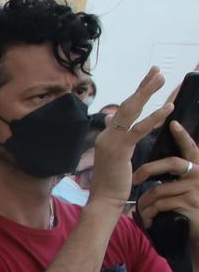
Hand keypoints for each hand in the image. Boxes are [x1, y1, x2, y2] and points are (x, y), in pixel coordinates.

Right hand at [90, 68, 174, 205]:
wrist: (104, 201)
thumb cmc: (113, 183)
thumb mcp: (116, 157)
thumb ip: (118, 138)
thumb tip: (113, 121)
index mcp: (107, 136)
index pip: (124, 110)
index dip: (138, 93)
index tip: (149, 78)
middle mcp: (107, 134)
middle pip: (127, 105)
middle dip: (143, 86)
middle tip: (157, 70)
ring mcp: (111, 140)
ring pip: (131, 111)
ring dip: (147, 92)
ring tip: (162, 78)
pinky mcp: (120, 149)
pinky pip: (139, 129)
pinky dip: (154, 117)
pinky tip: (168, 107)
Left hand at [136, 121, 198, 234]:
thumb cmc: (188, 209)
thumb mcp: (185, 189)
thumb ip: (174, 176)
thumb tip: (153, 167)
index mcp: (198, 168)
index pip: (190, 148)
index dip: (182, 136)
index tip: (173, 123)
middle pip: (170, 164)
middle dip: (148, 170)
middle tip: (134, 178)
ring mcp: (195, 189)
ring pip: (159, 189)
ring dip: (145, 202)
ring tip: (142, 210)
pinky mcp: (188, 204)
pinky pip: (159, 204)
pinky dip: (148, 213)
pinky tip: (147, 220)